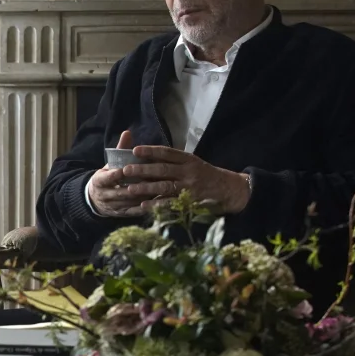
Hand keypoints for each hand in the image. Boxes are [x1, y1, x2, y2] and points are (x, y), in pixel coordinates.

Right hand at [89, 131, 154, 217]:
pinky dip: (147, 207)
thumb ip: (120, 149)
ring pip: (130, 202)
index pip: (107, 178)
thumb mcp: (110, 163)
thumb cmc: (108, 176)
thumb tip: (127, 132)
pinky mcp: (123, 214)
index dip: (116, 174)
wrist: (96, 199)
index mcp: (99, 181)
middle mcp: (105, 195)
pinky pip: (135, 212)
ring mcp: (114, 206)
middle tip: (152, 179)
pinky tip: (159, 202)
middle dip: (137, 186)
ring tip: (159, 190)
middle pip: (122, 191)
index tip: (126, 169)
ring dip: (144, 196)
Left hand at [123, 145, 250, 213]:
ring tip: (130, 188)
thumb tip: (148, 157)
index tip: (135, 150)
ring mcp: (189, 187)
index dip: (151, 151)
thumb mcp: (193, 163)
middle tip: (125, 170)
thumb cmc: (205, 175)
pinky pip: (170, 203)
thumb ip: (175, 161)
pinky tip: (143, 205)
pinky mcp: (189, 202)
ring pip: (164, 186)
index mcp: (188, 159)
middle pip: (163, 169)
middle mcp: (188, 172)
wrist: (228, 190)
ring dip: (146, 188)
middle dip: (143, 170)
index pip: (167, 153)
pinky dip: (156, 205)